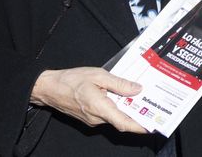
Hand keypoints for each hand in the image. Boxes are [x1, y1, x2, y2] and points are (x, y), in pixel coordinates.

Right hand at [29, 67, 147, 133]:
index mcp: (99, 108)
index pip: (123, 123)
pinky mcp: (89, 117)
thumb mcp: (99, 75)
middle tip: (151, 106)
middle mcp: (96, 118)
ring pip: (114, 116)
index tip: (152, 126)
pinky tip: (121, 97)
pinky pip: (106, 114)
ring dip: (125, 109)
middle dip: (136, 114)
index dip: (139, 126)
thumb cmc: (71, 80)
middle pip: (121, 120)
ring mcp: (92, 119)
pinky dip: (115, 108)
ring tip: (139, 97)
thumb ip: (119, 83)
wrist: (49, 88)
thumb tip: (136, 89)